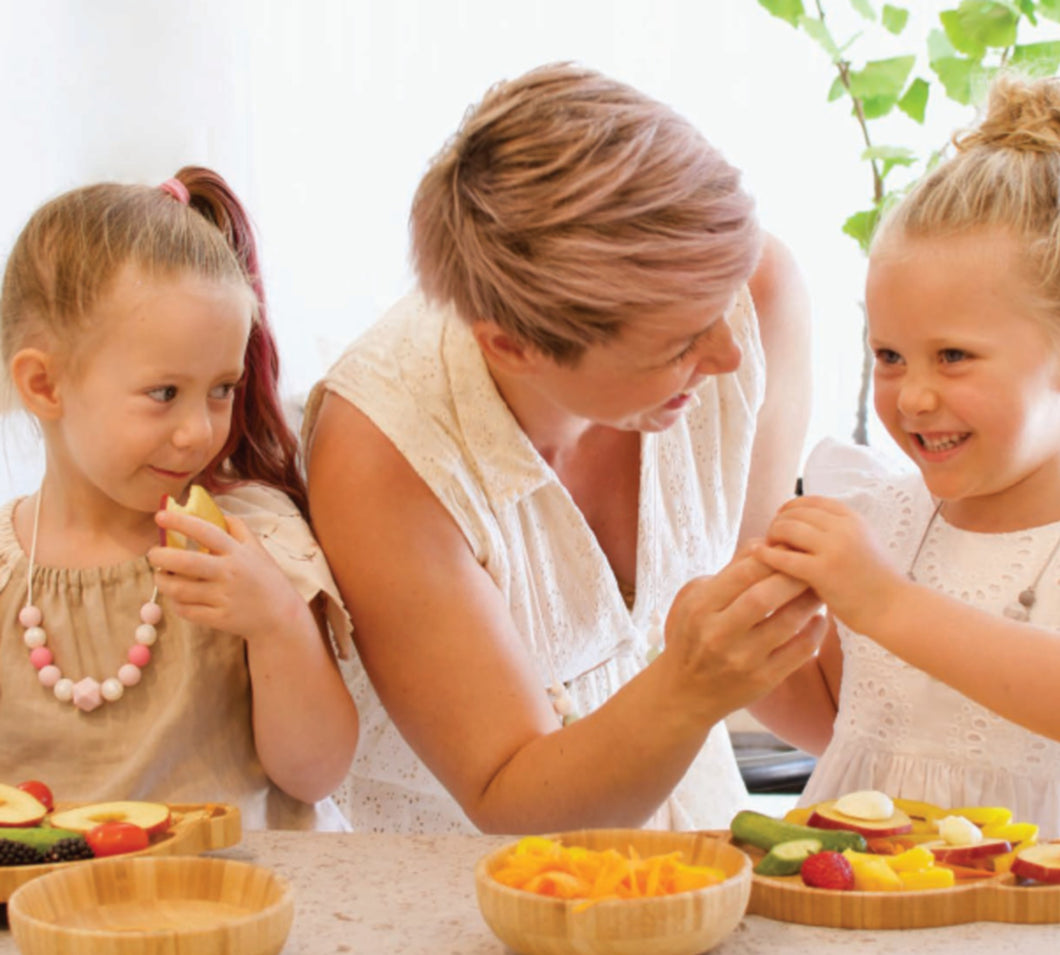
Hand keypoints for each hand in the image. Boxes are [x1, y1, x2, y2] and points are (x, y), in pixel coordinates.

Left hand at [147, 509, 306, 643]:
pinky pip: (186, 610)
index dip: (181, 522)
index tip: (159, 516)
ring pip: (180, 589)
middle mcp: (229, 573)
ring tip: (161, 576)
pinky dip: (176, 603)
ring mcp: (223, 597)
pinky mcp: (219, 619)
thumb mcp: (258, 549)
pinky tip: (177, 598)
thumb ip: (238, 529)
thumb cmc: (267, 579)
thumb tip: (216, 512)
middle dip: (161, 556)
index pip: (205, 531)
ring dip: (163, 581)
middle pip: (186, 562)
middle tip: (153, 554)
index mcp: (238, 553)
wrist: (282, 616)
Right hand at [660, 550, 827, 720]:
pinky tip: (819, 620)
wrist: (685, 691)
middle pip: (765, 597)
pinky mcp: (762, 681)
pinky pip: (799, 652)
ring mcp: (742, 660)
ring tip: (819, 589)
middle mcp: (719, 634)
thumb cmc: (693, 634)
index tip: (788, 548)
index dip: (770, 557)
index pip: (741, 574)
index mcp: (701, 608)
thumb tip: (765, 544)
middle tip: (812, 566)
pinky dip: (815, 632)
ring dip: (809, 602)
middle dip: (793, 577)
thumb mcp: (697, 597)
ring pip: (787, 623)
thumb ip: (730, 572)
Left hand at [753, 495, 904, 630]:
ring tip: (766, 549)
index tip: (779, 520)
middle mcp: (843, 527)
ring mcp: (834, 548)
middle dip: (777, 523)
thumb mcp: (861, 542)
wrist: (895, 608)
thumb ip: (837, 529)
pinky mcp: (823, 571)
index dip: (789, 508)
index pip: (810, 501)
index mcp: (852, 518)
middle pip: (795, 513)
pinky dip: (767, 555)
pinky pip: (785, 558)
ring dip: (771, 537)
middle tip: (769, 538)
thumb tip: (803, 521)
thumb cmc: (875, 580)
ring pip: (787, 529)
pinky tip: (758, 556)